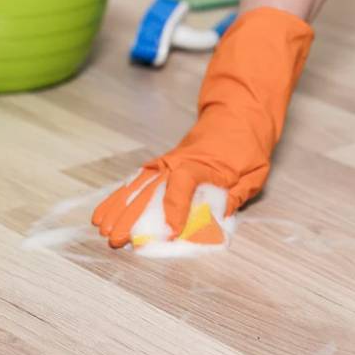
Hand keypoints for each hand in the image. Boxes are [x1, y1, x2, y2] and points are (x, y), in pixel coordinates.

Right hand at [93, 7, 313, 247]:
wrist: (238, 116)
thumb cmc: (247, 146)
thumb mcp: (253, 173)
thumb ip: (236, 196)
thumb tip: (220, 218)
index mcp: (202, 164)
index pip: (183, 185)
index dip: (175, 209)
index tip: (170, 231)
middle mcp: (177, 162)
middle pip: (150, 190)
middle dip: (131, 217)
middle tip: (116, 239)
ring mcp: (167, 163)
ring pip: (137, 186)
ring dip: (118, 208)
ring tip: (101, 228)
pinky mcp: (162, 166)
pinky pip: (138, 181)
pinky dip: (120, 196)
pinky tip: (106, 211)